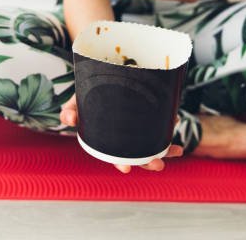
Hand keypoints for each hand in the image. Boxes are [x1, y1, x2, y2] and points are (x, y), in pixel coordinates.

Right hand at [60, 95, 183, 172]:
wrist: (100, 77)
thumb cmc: (86, 96)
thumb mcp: (76, 102)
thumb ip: (71, 110)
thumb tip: (66, 119)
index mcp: (106, 139)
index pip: (114, 156)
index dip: (121, 162)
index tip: (126, 168)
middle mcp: (123, 137)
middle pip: (138, 155)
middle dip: (149, 162)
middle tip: (159, 164)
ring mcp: (136, 128)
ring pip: (152, 144)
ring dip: (165, 150)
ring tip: (178, 151)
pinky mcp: (146, 116)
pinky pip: (159, 124)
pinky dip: (168, 124)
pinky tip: (174, 120)